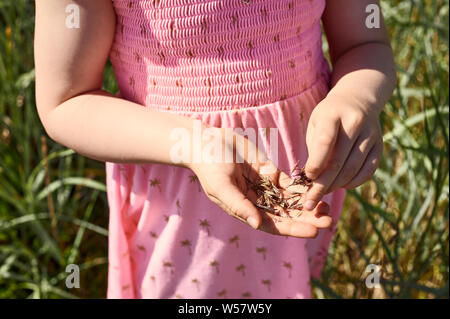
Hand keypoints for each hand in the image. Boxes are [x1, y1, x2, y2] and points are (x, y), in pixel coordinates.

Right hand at [187, 127, 332, 237]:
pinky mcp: (270, 173)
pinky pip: (290, 183)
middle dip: (308, 219)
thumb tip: (257, 224)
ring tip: (329, 209)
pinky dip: (304, 188)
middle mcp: (258, 203)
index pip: (273, 225)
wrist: (209, 143)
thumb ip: (238, 205)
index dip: (293, 229)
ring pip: (292, 201)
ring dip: (309, 206)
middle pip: (287, 215)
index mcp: (246, 210)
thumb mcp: (221, 187)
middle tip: (329, 221)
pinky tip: (319, 189)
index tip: (313, 231)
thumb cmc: (210, 166)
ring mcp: (265, 188)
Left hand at [303, 94, 383, 210]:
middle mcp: (355, 122)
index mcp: (333, 114)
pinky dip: (354, 182)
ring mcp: (371, 134)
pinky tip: (342, 185)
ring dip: (336, 186)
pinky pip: (369, 170)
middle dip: (322, 185)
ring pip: (353, 168)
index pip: (325, 142)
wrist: (358, 99)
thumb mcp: (316, 123)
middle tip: (310, 201)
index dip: (316, 164)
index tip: (307, 178)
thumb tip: (311, 179)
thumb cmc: (329, 116)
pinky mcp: (380, 144)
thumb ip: (315, 148)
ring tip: (322, 193)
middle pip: (339, 161)